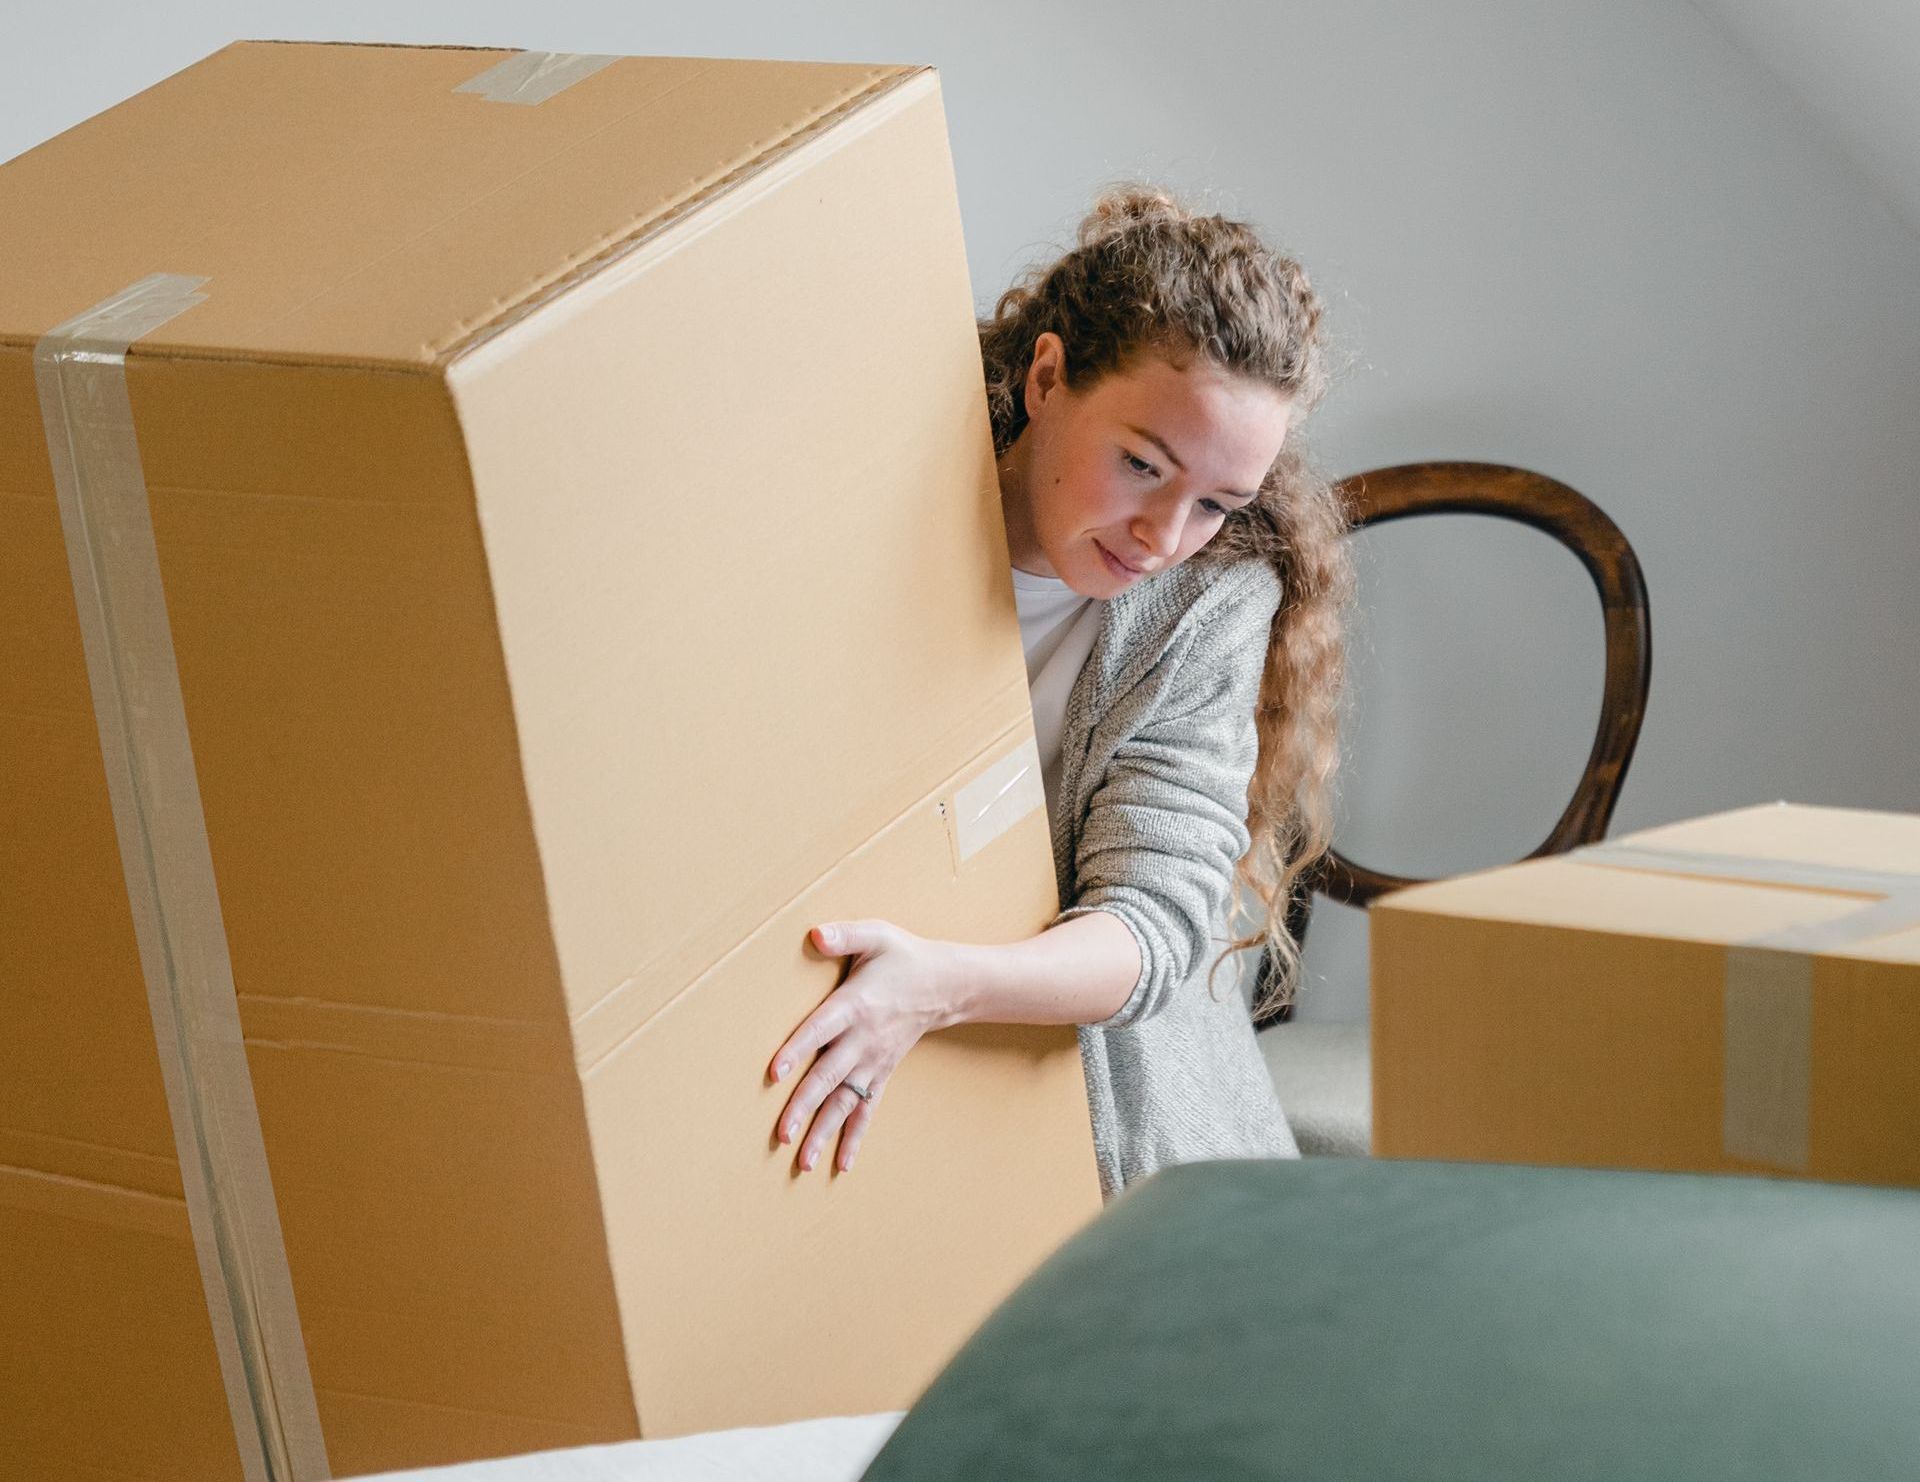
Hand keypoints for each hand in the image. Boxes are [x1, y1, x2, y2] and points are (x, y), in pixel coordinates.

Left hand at [769, 919, 960, 1175]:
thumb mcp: (876, 935)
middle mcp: (863, 1039)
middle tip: (782, 1134)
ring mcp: (874, 1061)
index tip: (774, 1073)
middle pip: (828, 1076)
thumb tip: (814, 935)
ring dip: (824, 1132)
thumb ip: (844, 935)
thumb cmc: (903, 958)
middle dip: (804, 1106)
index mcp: (855, 1005)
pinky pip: (866, 1109)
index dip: (797, 1049)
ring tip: (802, 1162)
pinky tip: (839, 1165)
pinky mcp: (882, 1073)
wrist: (946, 984)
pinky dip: (854, 1138)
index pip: (820, 1030)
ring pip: (845, 1102)